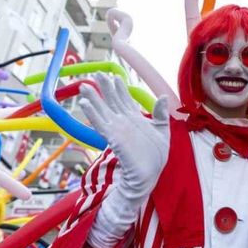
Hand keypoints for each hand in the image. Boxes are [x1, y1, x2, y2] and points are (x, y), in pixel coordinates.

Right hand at [79, 73, 169, 197]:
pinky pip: (100, 123)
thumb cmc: (155, 155)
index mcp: (135, 118)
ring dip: (93, 98)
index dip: (120, 88)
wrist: (149, 174)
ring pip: (102, 109)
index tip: (115, 76)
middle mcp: (124, 121)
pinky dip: (92, 113)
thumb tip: (163, 97)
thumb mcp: (163, 130)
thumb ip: (160, 113)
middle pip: (111, 100)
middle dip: (104, 87)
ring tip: (84, 86)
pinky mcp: (113, 136)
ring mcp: (117, 128)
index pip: (125, 99)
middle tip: (97, 73)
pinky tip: (85, 104)